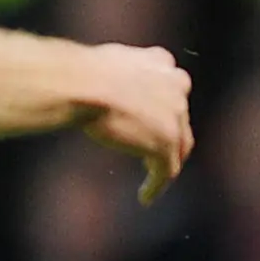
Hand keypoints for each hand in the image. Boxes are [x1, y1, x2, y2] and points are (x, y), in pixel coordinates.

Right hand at [81, 43, 194, 201]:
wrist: (83, 84)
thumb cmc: (80, 72)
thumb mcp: (103, 63)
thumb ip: (115, 72)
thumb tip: (89, 78)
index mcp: (162, 63)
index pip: (171, 88)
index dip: (164, 106)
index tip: (154, 118)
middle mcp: (176, 86)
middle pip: (179, 118)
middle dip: (170, 134)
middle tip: (153, 150)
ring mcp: (175, 115)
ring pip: (178, 146)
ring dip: (166, 162)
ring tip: (153, 176)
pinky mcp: (167, 142)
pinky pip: (166, 171)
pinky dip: (156, 185)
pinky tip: (145, 197)